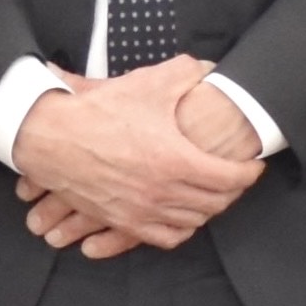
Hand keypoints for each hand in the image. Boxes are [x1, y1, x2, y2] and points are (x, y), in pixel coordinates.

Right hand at [10, 60, 262, 253]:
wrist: (51, 137)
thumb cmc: (100, 110)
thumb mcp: (148, 83)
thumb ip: (186, 72)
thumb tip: (210, 69)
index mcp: (177, 160)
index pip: (231, 177)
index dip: (249, 172)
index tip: (253, 164)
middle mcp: (164, 192)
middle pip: (216, 202)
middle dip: (233, 190)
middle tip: (235, 176)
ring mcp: (143, 210)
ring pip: (193, 222)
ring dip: (209, 209)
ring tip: (212, 193)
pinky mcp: (123, 221)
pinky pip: (165, 237)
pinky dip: (181, 229)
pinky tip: (183, 216)